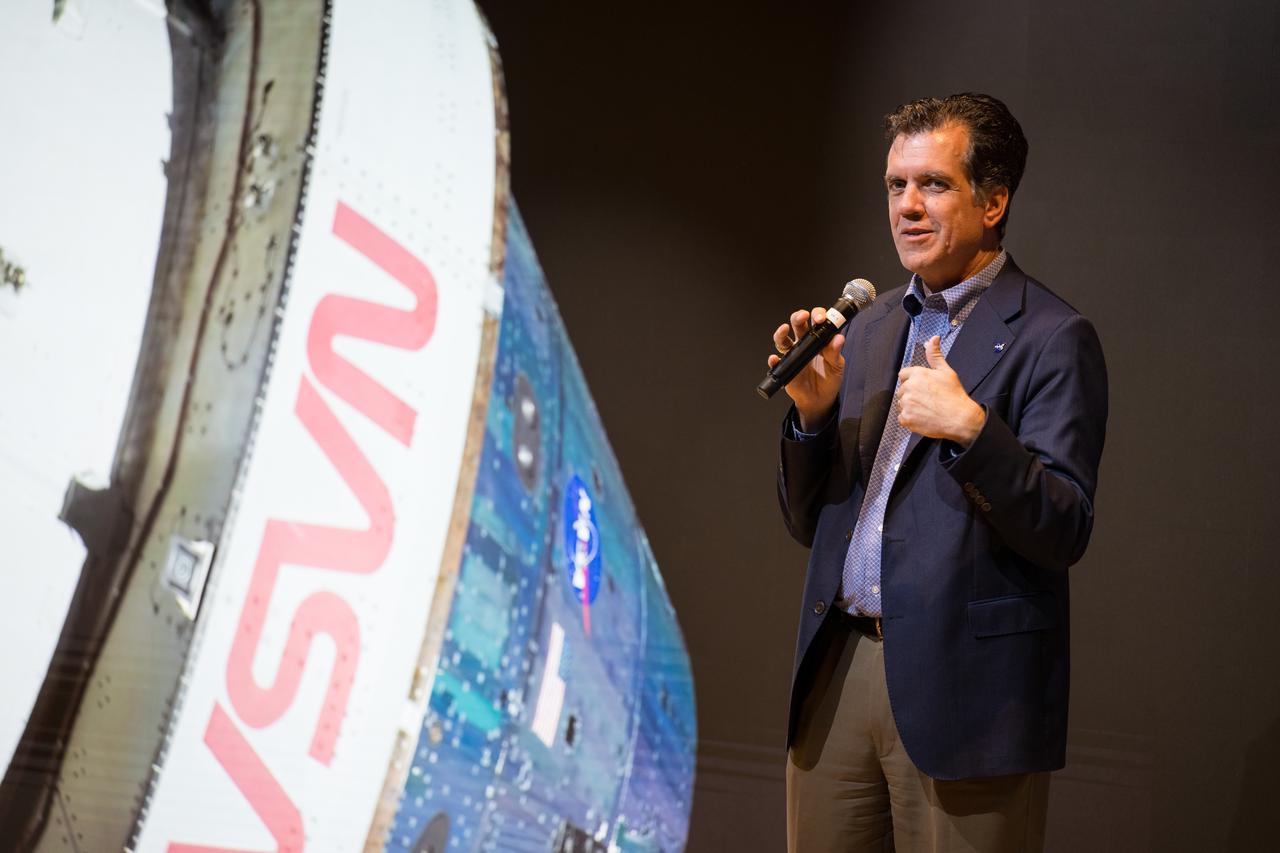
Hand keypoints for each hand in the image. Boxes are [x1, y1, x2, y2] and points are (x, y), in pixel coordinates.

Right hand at [769, 307, 844, 430]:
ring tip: (784, 329)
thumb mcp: (837, 366)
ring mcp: (792, 355)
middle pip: (797, 324)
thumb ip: (835, 352)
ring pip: (782, 339)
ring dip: (781, 333)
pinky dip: (773, 360)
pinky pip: (776, 362)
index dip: (817, 315)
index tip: (821, 318)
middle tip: (803, 316)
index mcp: (818, 339)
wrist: (820, 399)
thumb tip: (838, 338)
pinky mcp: (785, 368)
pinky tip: (775, 359)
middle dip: (798, 317)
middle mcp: (803, 343)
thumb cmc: (829, 379)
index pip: (815, 321)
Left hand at [896, 336, 985, 445]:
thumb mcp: (946, 371)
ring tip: (927, 408)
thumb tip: (933, 339)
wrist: (960, 419)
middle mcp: (909, 388)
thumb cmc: (954, 396)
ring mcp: (906, 403)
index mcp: (917, 374)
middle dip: (912, 394)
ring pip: (902, 404)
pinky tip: (923, 417)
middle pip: (902, 390)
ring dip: (910, 407)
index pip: (904, 375)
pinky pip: (902, 418)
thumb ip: (935, 355)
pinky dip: (910, 419)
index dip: (913, 381)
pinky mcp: (906, 418)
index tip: (923, 388)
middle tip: (928, 399)